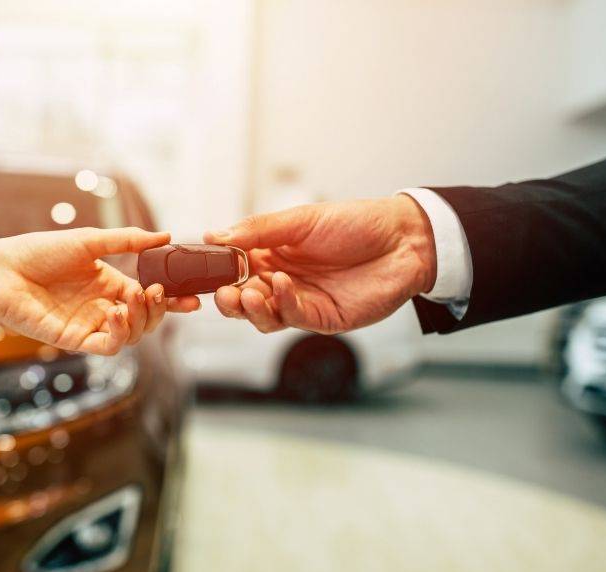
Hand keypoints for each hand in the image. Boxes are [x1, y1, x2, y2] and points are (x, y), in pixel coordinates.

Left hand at [0, 227, 199, 354]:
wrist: (0, 270)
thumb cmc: (38, 252)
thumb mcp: (90, 240)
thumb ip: (128, 241)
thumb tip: (166, 236)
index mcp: (107, 284)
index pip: (148, 297)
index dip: (171, 301)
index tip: (193, 299)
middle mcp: (101, 307)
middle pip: (145, 320)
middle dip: (160, 310)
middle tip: (161, 292)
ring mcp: (88, 325)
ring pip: (131, 336)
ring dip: (141, 319)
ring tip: (136, 296)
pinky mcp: (73, 340)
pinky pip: (107, 346)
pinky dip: (120, 333)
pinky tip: (116, 312)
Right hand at [203, 195, 435, 333]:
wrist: (404, 239)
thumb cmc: (356, 223)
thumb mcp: (301, 219)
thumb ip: (258, 230)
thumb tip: (214, 236)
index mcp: (272, 255)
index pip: (233, 269)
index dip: (216, 273)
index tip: (201, 270)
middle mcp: (282, 281)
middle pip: (243, 300)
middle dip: (228, 299)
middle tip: (222, 292)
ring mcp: (302, 302)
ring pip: (263, 317)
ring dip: (250, 308)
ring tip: (246, 294)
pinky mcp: (323, 318)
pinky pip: (294, 318)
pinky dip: (283, 304)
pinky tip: (282, 286)